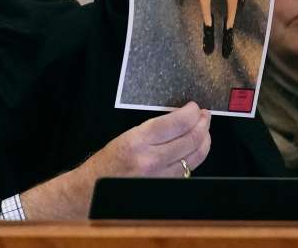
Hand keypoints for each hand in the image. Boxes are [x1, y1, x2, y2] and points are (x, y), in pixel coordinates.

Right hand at [21, 102, 210, 218]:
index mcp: (137, 142)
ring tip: (205, 130)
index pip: (175, 123)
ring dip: (204, 140)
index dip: (191, 113)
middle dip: (202, 124)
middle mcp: (151, 160)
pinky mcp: (166, 187)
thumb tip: (179, 119)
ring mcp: (161, 176)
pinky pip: (189, 169)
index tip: (195, 107)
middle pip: (190, 139)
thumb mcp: (124, 138)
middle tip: (205, 115)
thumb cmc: (105, 163)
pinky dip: (196, 156)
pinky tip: (196, 149)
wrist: (92, 191)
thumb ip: (152, 130)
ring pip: (195, 156)